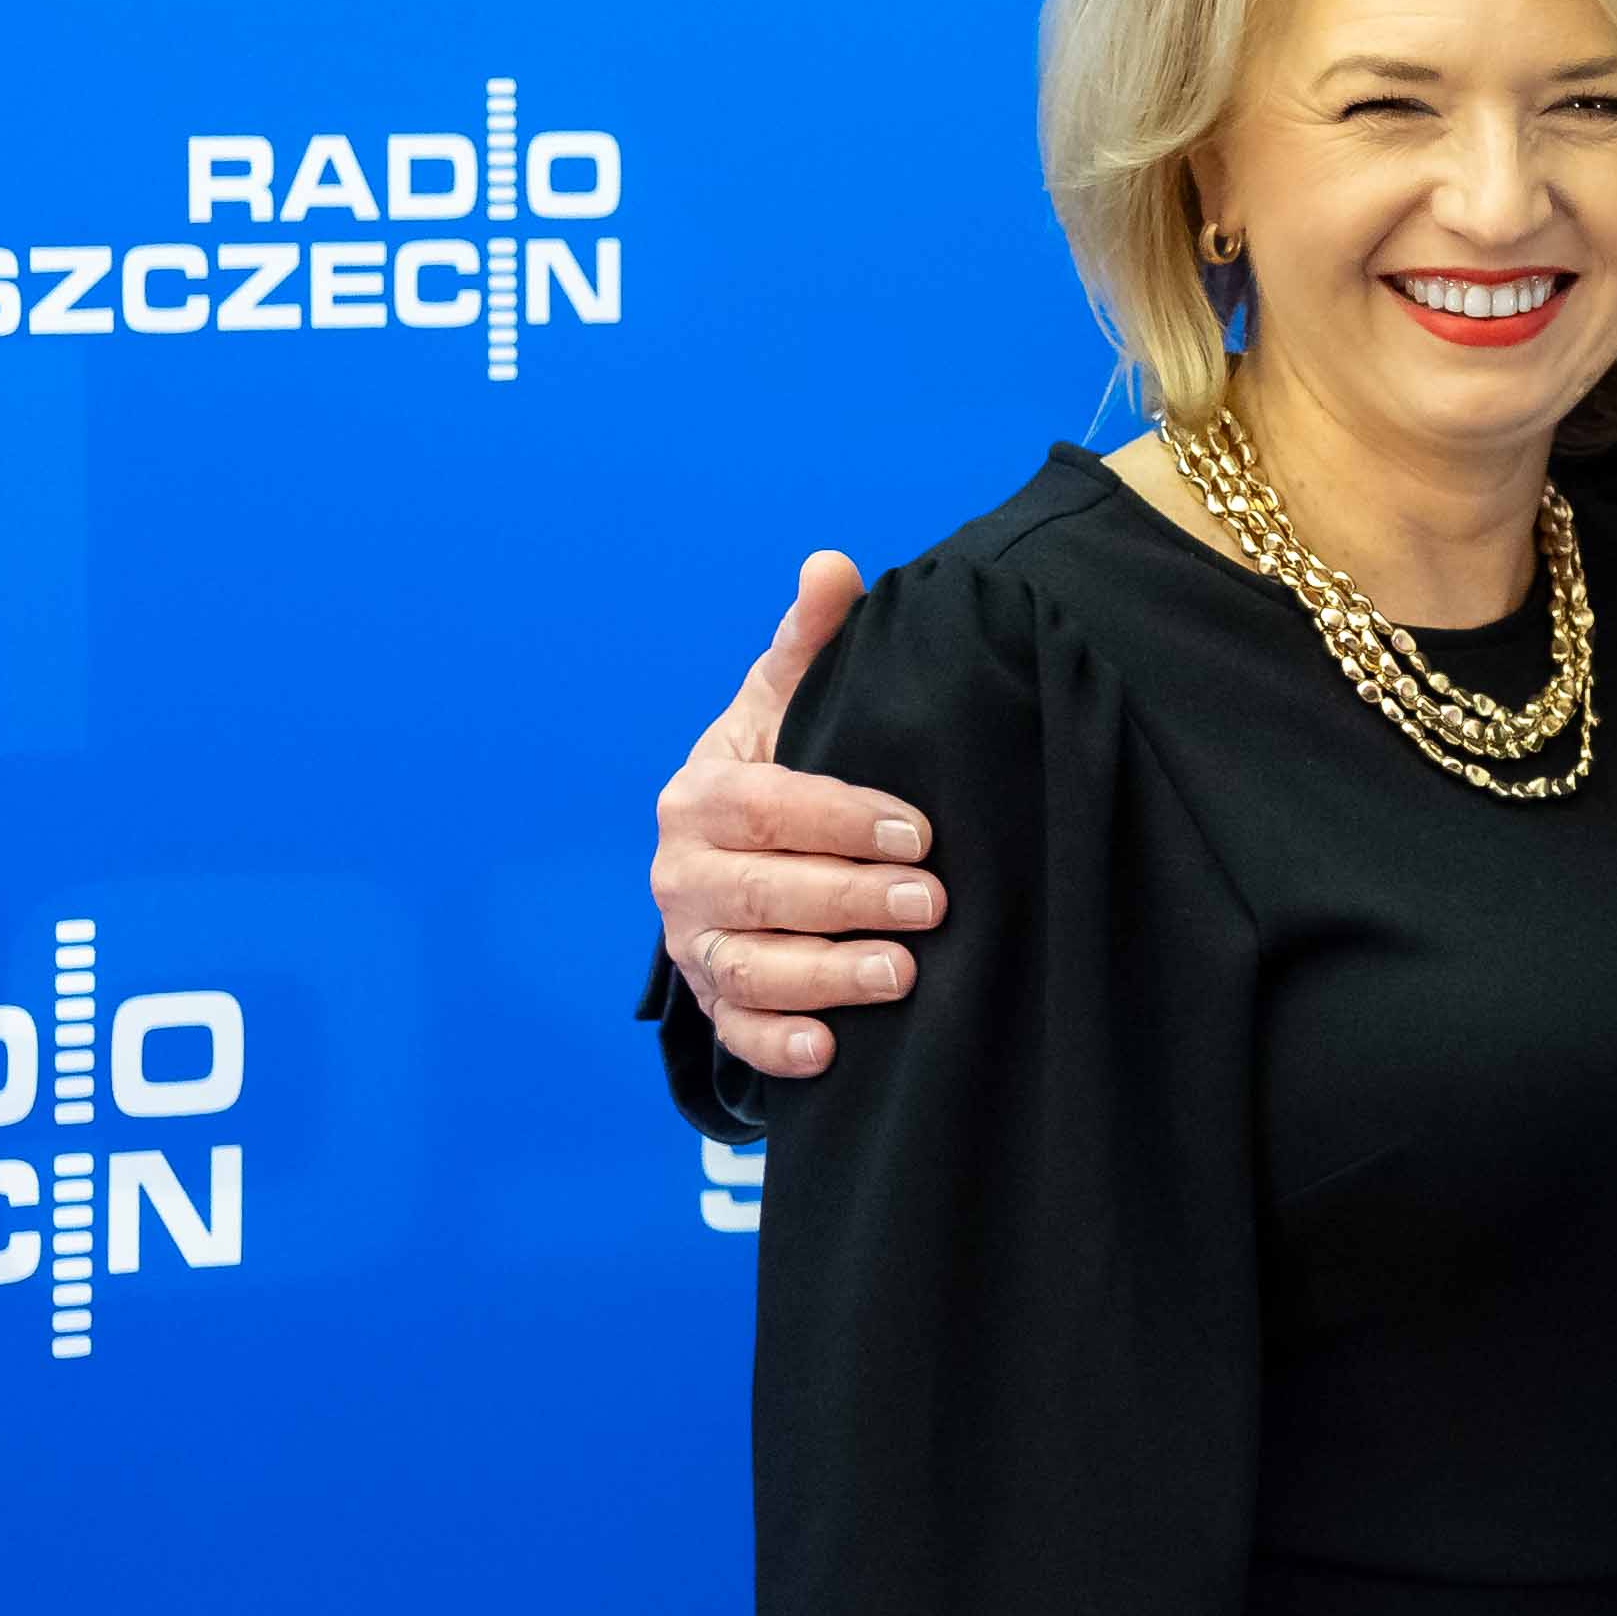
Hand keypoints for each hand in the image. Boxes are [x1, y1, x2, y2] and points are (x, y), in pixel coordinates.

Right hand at [649, 549, 939, 1080]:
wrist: (736, 853)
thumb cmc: (779, 771)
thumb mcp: (787, 706)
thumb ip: (812, 645)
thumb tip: (833, 564)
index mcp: (703, 795)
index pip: (766, 805)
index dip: (840, 818)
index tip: (920, 829)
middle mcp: (683, 872)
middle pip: (759, 891)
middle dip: (848, 899)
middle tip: (933, 903)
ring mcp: (694, 943)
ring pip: (749, 968)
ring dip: (825, 976)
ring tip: (903, 975)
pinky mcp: (714, 1002)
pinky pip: (736, 1034)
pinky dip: (778, 1047)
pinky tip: (833, 1051)